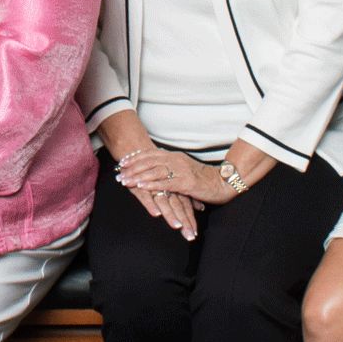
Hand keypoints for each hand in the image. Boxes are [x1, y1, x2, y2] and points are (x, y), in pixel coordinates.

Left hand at [115, 146, 241, 206]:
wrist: (223, 183)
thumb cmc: (204, 178)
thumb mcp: (185, 168)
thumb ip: (172, 167)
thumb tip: (158, 169)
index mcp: (175, 156)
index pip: (151, 154)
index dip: (136, 157)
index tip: (123, 161)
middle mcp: (176, 160)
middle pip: (150, 161)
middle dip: (133, 167)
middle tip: (119, 172)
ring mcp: (181, 171)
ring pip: (155, 171)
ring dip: (138, 176)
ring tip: (126, 181)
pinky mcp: (185, 183)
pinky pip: (165, 183)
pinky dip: (152, 185)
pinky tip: (141, 187)